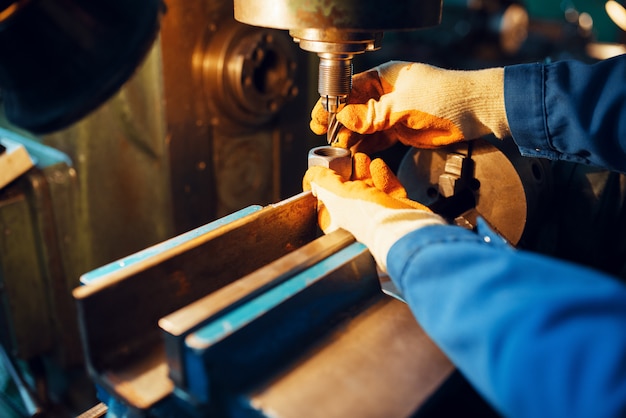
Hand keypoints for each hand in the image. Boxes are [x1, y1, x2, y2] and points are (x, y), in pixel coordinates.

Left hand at [303, 153, 444, 270]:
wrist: (404, 227)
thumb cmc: (368, 218)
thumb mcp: (335, 194)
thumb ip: (322, 181)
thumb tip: (312, 174)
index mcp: (337, 225)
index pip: (327, 202)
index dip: (326, 185)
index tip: (326, 169)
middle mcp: (357, 222)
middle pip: (349, 193)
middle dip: (348, 173)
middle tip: (346, 158)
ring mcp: (378, 216)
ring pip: (369, 190)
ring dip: (365, 171)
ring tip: (362, 158)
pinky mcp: (397, 210)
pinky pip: (389, 191)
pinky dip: (383, 176)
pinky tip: (378, 165)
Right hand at [310, 61, 509, 153]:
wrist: (478, 112)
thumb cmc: (446, 97)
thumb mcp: (403, 105)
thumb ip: (371, 114)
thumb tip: (343, 118)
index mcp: (384, 78)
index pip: (350, 89)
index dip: (333, 105)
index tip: (319, 120)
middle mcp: (386, 94)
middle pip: (354, 110)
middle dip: (340, 126)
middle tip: (328, 141)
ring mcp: (394, 112)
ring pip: (364, 127)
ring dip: (352, 139)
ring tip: (340, 153)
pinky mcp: (401, 130)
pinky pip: (378, 138)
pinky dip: (367, 147)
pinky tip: (356, 155)